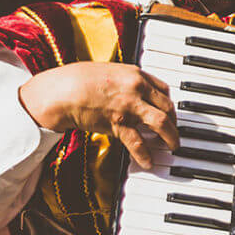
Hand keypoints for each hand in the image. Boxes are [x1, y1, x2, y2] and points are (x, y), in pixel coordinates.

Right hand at [19, 62, 178, 167]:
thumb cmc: (78, 80)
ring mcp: (129, 107)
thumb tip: (135, 93)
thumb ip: (125, 81)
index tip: (169, 112)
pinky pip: (137, 142)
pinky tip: (148, 162)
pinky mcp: (118, 124)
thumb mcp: (108, 72)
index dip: (169, 103)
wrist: (60, 92)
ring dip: (171, 136)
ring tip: (173, 146)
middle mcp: (137, 88)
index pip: (164, 89)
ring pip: (161, 123)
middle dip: (174, 121)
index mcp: (135, 74)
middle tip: (174, 131)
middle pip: (167, 106)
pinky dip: (145, 155)